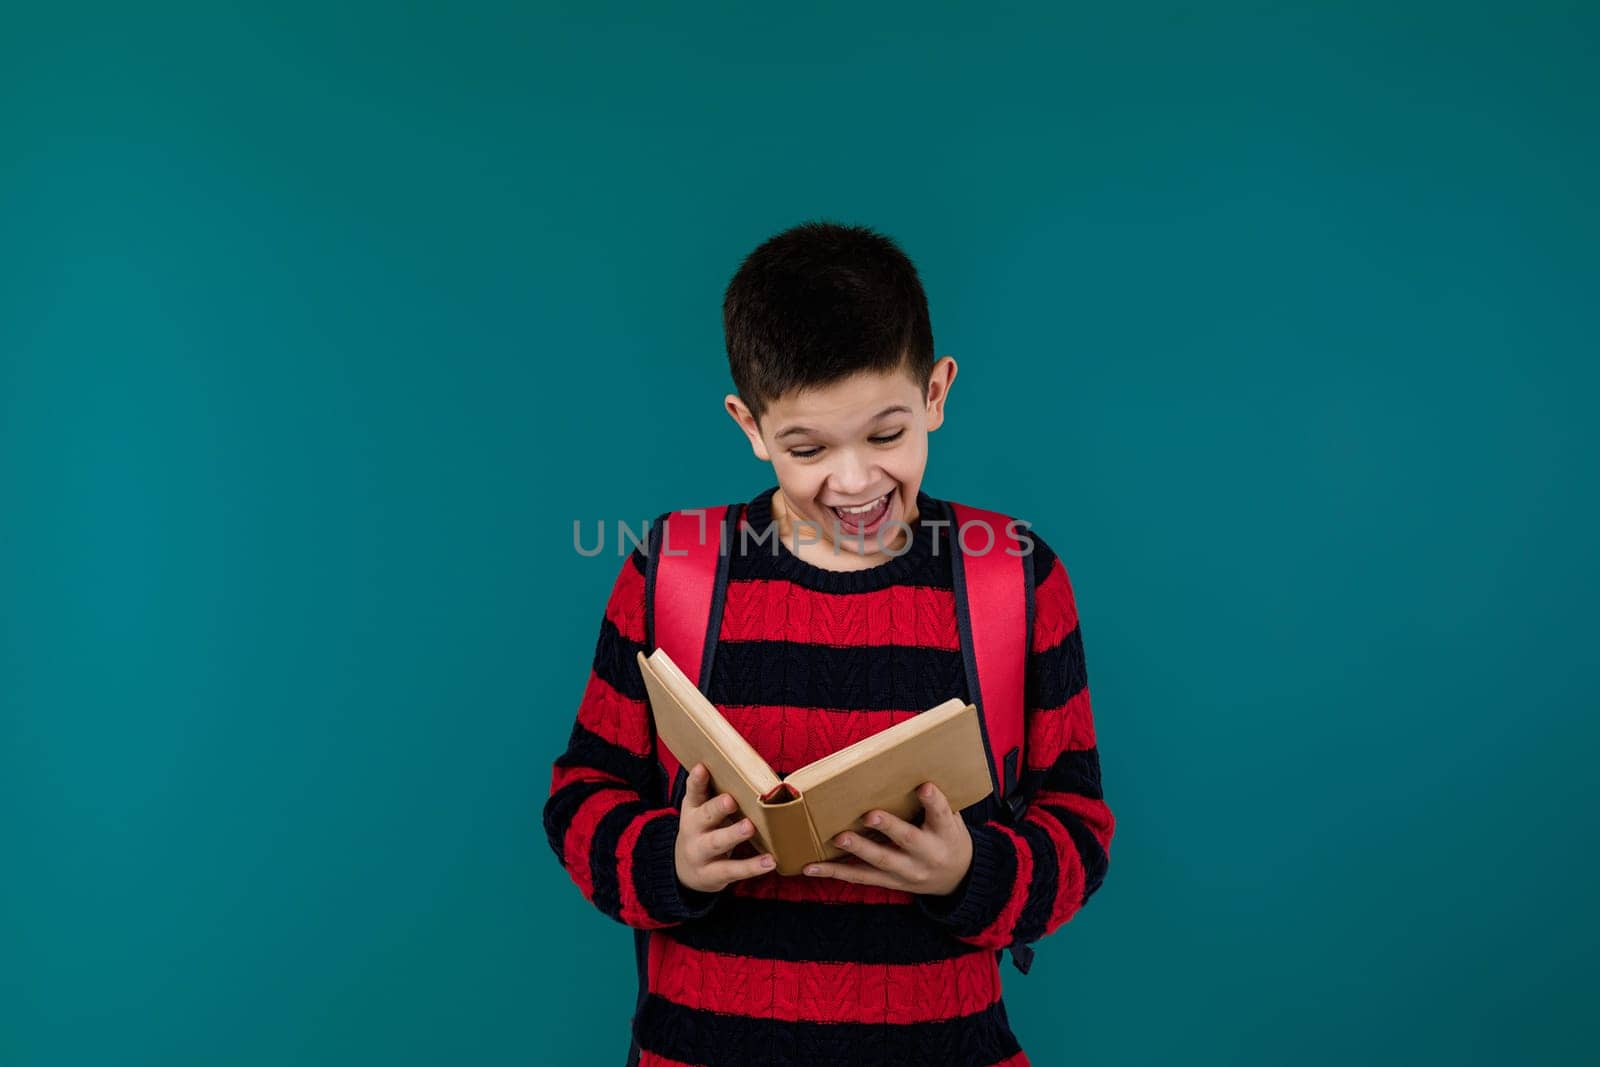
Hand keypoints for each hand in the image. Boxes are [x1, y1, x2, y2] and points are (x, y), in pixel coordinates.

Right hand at [674, 763, 775, 892]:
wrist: (685, 870)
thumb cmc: (704, 831)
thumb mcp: (703, 811)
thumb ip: (717, 794)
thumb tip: (749, 771)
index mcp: (693, 809)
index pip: (693, 792)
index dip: (697, 780)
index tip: (702, 767)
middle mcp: (693, 829)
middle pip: (704, 816)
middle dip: (717, 808)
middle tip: (730, 800)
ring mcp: (700, 853)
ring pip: (717, 843)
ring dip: (733, 834)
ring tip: (749, 827)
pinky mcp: (712, 874)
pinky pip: (733, 870)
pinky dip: (752, 866)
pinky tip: (770, 861)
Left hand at [802, 782, 972, 895]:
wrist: (956, 878)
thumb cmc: (948, 837)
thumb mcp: (951, 818)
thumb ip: (933, 800)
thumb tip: (909, 764)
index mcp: (945, 833)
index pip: (941, 815)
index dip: (933, 801)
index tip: (924, 786)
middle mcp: (927, 854)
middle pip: (908, 840)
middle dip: (888, 827)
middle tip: (869, 815)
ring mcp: (907, 872)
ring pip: (880, 861)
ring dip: (858, 849)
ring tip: (839, 837)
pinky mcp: (889, 882)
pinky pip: (859, 877)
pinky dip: (834, 872)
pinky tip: (811, 866)